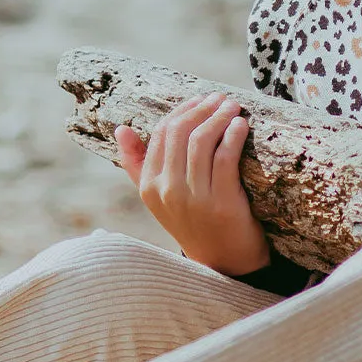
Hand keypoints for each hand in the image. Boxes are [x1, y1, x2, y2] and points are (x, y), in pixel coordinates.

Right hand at [115, 93, 270, 276]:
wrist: (224, 263)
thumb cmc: (194, 223)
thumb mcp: (160, 198)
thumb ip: (138, 165)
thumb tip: (120, 128)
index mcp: (149, 186)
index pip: (159, 134)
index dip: (182, 110)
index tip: (201, 99)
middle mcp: (166, 190)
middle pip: (180, 133)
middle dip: (202, 108)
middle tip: (220, 97)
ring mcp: (193, 197)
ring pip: (201, 141)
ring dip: (219, 116)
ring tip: (233, 106)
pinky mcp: (222, 203)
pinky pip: (225, 157)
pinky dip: (233, 135)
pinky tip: (241, 125)